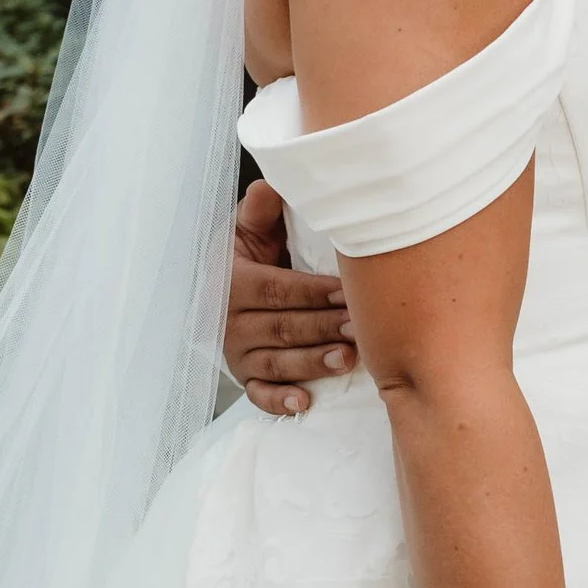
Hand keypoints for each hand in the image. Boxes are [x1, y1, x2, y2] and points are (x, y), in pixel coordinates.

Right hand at [226, 177, 355, 414]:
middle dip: (322, 328)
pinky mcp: (245, 378)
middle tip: (358, 327)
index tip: (346, 293)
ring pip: (276, 362)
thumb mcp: (252, 229)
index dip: (311, 293)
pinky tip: (304, 403)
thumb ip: (262, 209)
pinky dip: (280, 401)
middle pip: (282, 327)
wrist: (228, 288)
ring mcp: (237, 354)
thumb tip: (272, 184)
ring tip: (345, 359)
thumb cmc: (253, 255)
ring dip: (311, 364)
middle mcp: (230, 321)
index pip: (275, 289)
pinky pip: (259, 395)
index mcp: (232, 281)